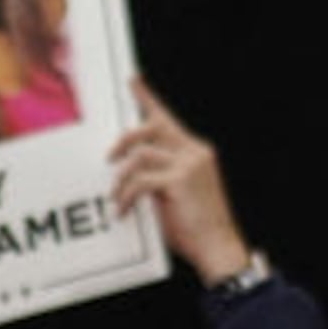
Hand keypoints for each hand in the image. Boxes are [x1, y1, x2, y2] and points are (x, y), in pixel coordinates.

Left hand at [109, 79, 252, 285]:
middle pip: (151, 127)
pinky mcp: (180, 180)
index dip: (147, 98)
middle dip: (124, 140)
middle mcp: (195, 151)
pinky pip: (140, 181)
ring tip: (116, 198)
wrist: (218, 247)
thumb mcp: (176, 195)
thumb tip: (130, 170)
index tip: (132, 81)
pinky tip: (124, 211)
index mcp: (196, 152)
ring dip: (122, 178)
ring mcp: (189, 164)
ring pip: (141, 155)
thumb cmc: (197, 226)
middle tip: (109, 159)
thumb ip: (158, 176)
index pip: (167, 118)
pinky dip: (126, 196)